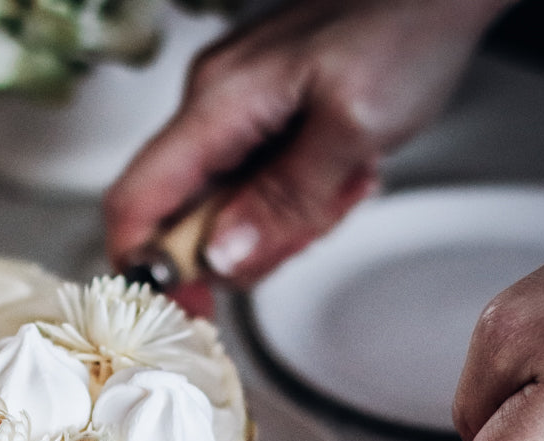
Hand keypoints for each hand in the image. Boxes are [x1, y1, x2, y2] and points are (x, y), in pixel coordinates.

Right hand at [103, 0, 511, 299]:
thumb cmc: (408, 30)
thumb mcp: (353, 128)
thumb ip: (284, 199)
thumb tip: (221, 260)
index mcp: (217, 104)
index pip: (136, 200)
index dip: (144, 265)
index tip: (182, 308)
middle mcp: (209, 105)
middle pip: (182, 215)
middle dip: (244, 244)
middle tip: (312, 226)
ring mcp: (231, 110)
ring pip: (224, 206)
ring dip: (282, 219)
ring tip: (343, 184)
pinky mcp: (257, 115)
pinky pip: (252, 183)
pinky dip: (295, 197)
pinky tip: (341, 172)